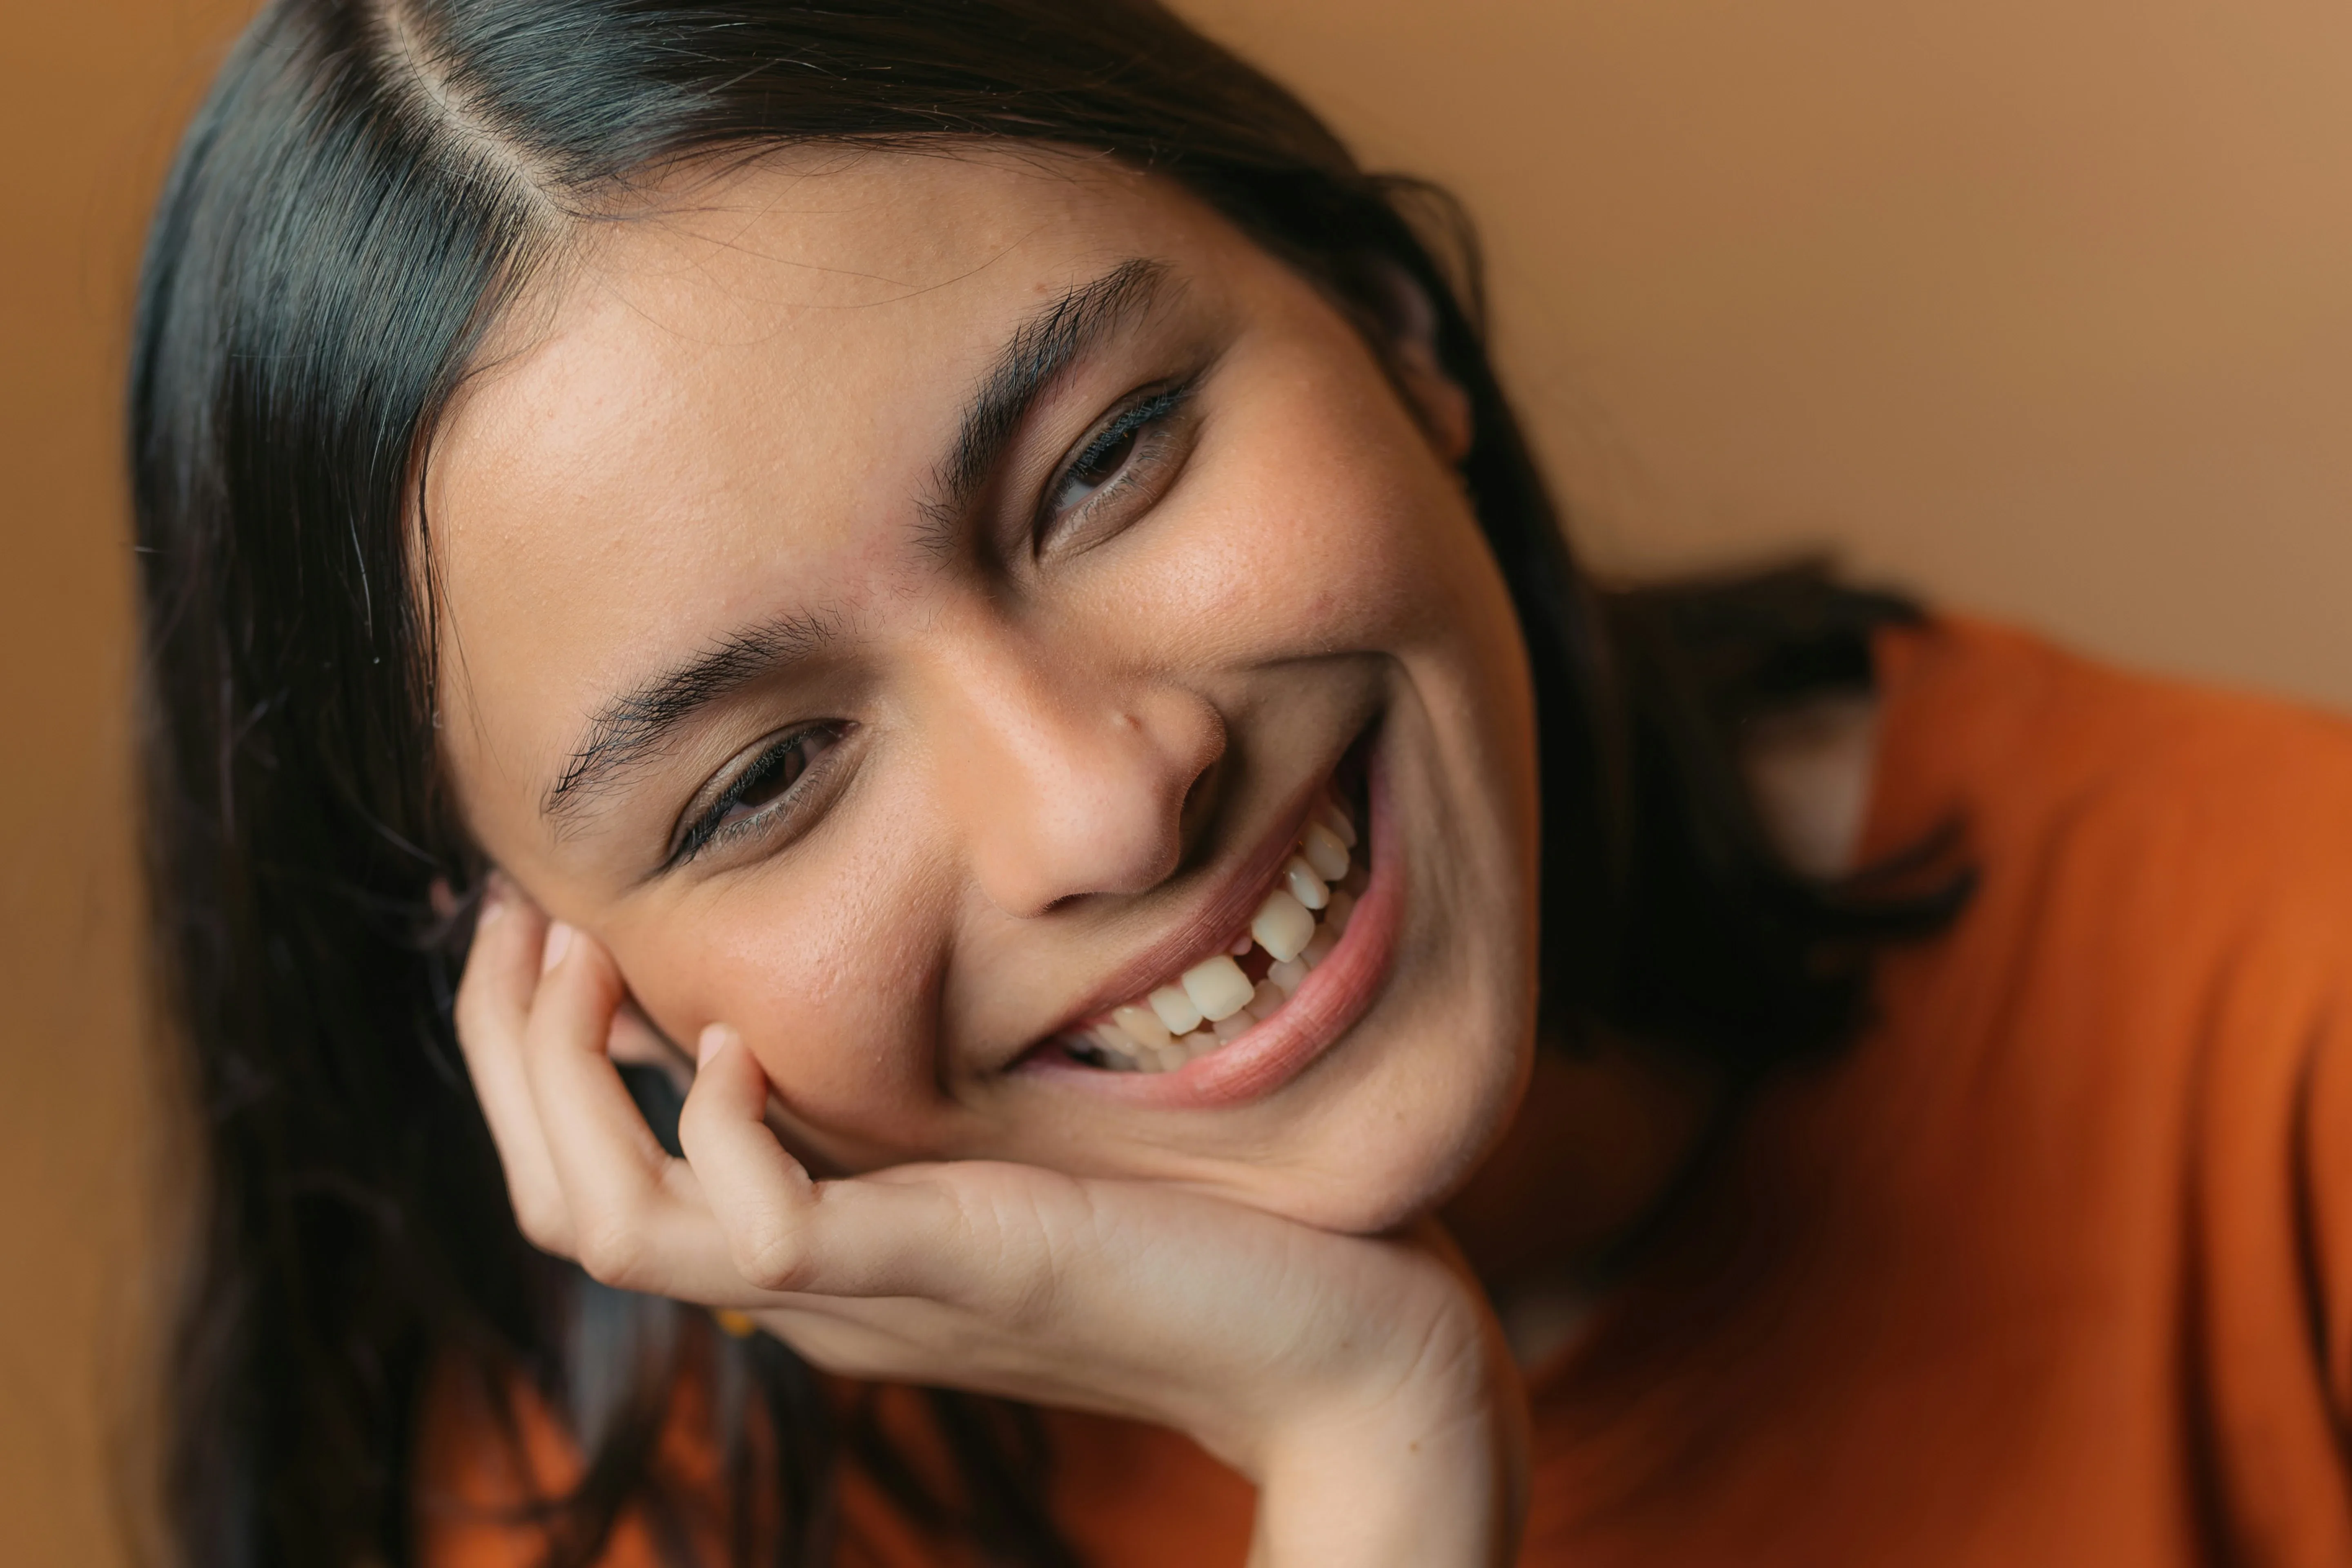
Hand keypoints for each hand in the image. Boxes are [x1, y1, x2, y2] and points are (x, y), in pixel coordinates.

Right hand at [454, 877, 1527, 1565]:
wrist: (1338, 1333)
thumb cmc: (1193, 1219)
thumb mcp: (1014, 1139)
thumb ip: (919, 1101)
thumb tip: (841, 994)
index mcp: (813, 1252)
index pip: (593, 1174)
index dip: (528, 1054)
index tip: (537, 918)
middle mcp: (805, 1287)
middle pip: (560, 1198)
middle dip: (505, 1052)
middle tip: (515, 915)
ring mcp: (858, 1293)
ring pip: (605, 1222)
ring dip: (557, 1082)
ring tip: (577, 955)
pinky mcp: (934, 1271)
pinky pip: (756, 1228)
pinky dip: (711, 1126)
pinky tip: (726, 1040)